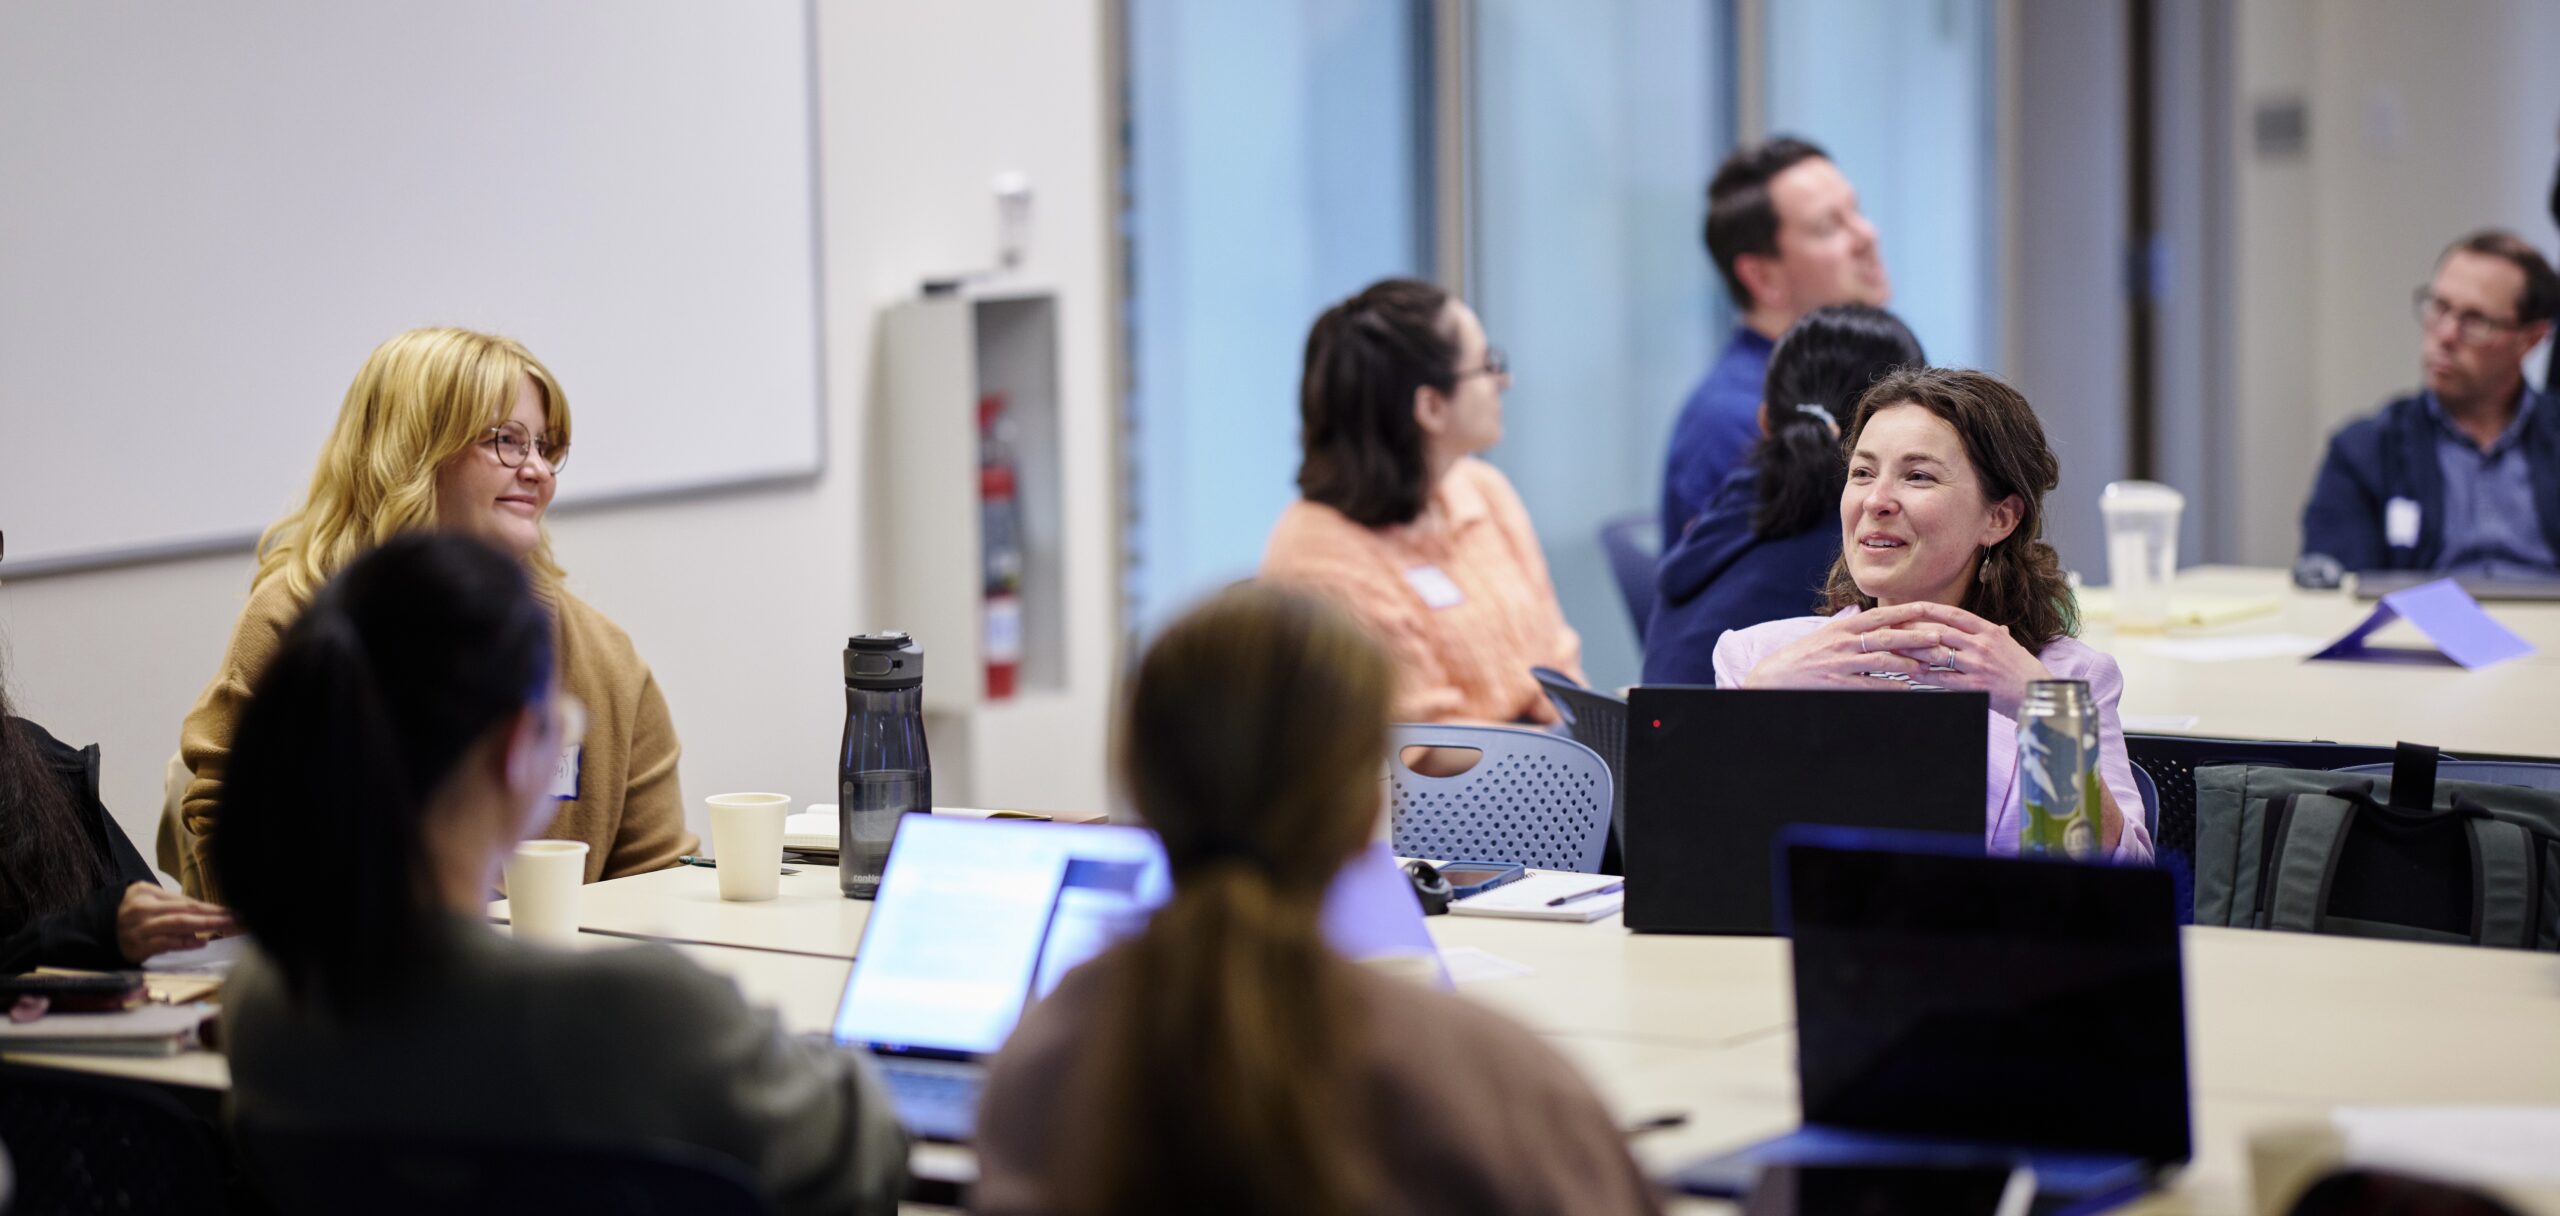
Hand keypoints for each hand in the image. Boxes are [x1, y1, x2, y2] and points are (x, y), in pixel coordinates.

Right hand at [115, 883, 233, 963]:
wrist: (93, 933)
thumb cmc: (127, 915)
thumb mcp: (144, 901)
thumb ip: (171, 905)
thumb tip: (203, 913)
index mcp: (146, 894)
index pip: (185, 901)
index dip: (211, 907)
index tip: (233, 911)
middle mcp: (143, 909)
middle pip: (185, 910)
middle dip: (214, 915)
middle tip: (238, 918)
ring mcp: (139, 928)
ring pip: (177, 924)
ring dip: (205, 926)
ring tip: (226, 926)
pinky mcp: (136, 947)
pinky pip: (164, 943)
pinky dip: (183, 943)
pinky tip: (200, 942)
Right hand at [1741, 602, 1963, 690]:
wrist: (1773, 677)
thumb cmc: (1801, 656)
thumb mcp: (1824, 635)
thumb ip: (1847, 625)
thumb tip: (1866, 614)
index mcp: (1843, 627)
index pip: (1881, 615)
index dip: (1907, 612)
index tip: (1929, 609)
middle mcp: (1843, 642)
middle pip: (1888, 636)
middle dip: (1916, 637)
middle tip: (1940, 639)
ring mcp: (1840, 663)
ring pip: (1882, 661)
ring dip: (1908, 664)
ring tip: (1929, 668)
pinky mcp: (1837, 684)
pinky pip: (1870, 686)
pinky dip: (1890, 688)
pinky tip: (1907, 690)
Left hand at [1883, 603, 2051, 717]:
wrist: (2038, 694)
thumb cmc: (2023, 669)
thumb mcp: (2010, 646)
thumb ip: (1998, 635)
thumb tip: (1997, 628)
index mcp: (1989, 631)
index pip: (1954, 614)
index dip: (1930, 610)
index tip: (1910, 607)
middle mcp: (1982, 644)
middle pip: (1940, 632)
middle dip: (1913, 630)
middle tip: (1892, 628)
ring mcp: (1977, 665)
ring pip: (1937, 654)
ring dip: (1913, 652)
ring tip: (1893, 650)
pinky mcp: (1974, 686)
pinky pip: (1943, 679)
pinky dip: (1924, 676)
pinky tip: (1909, 674)